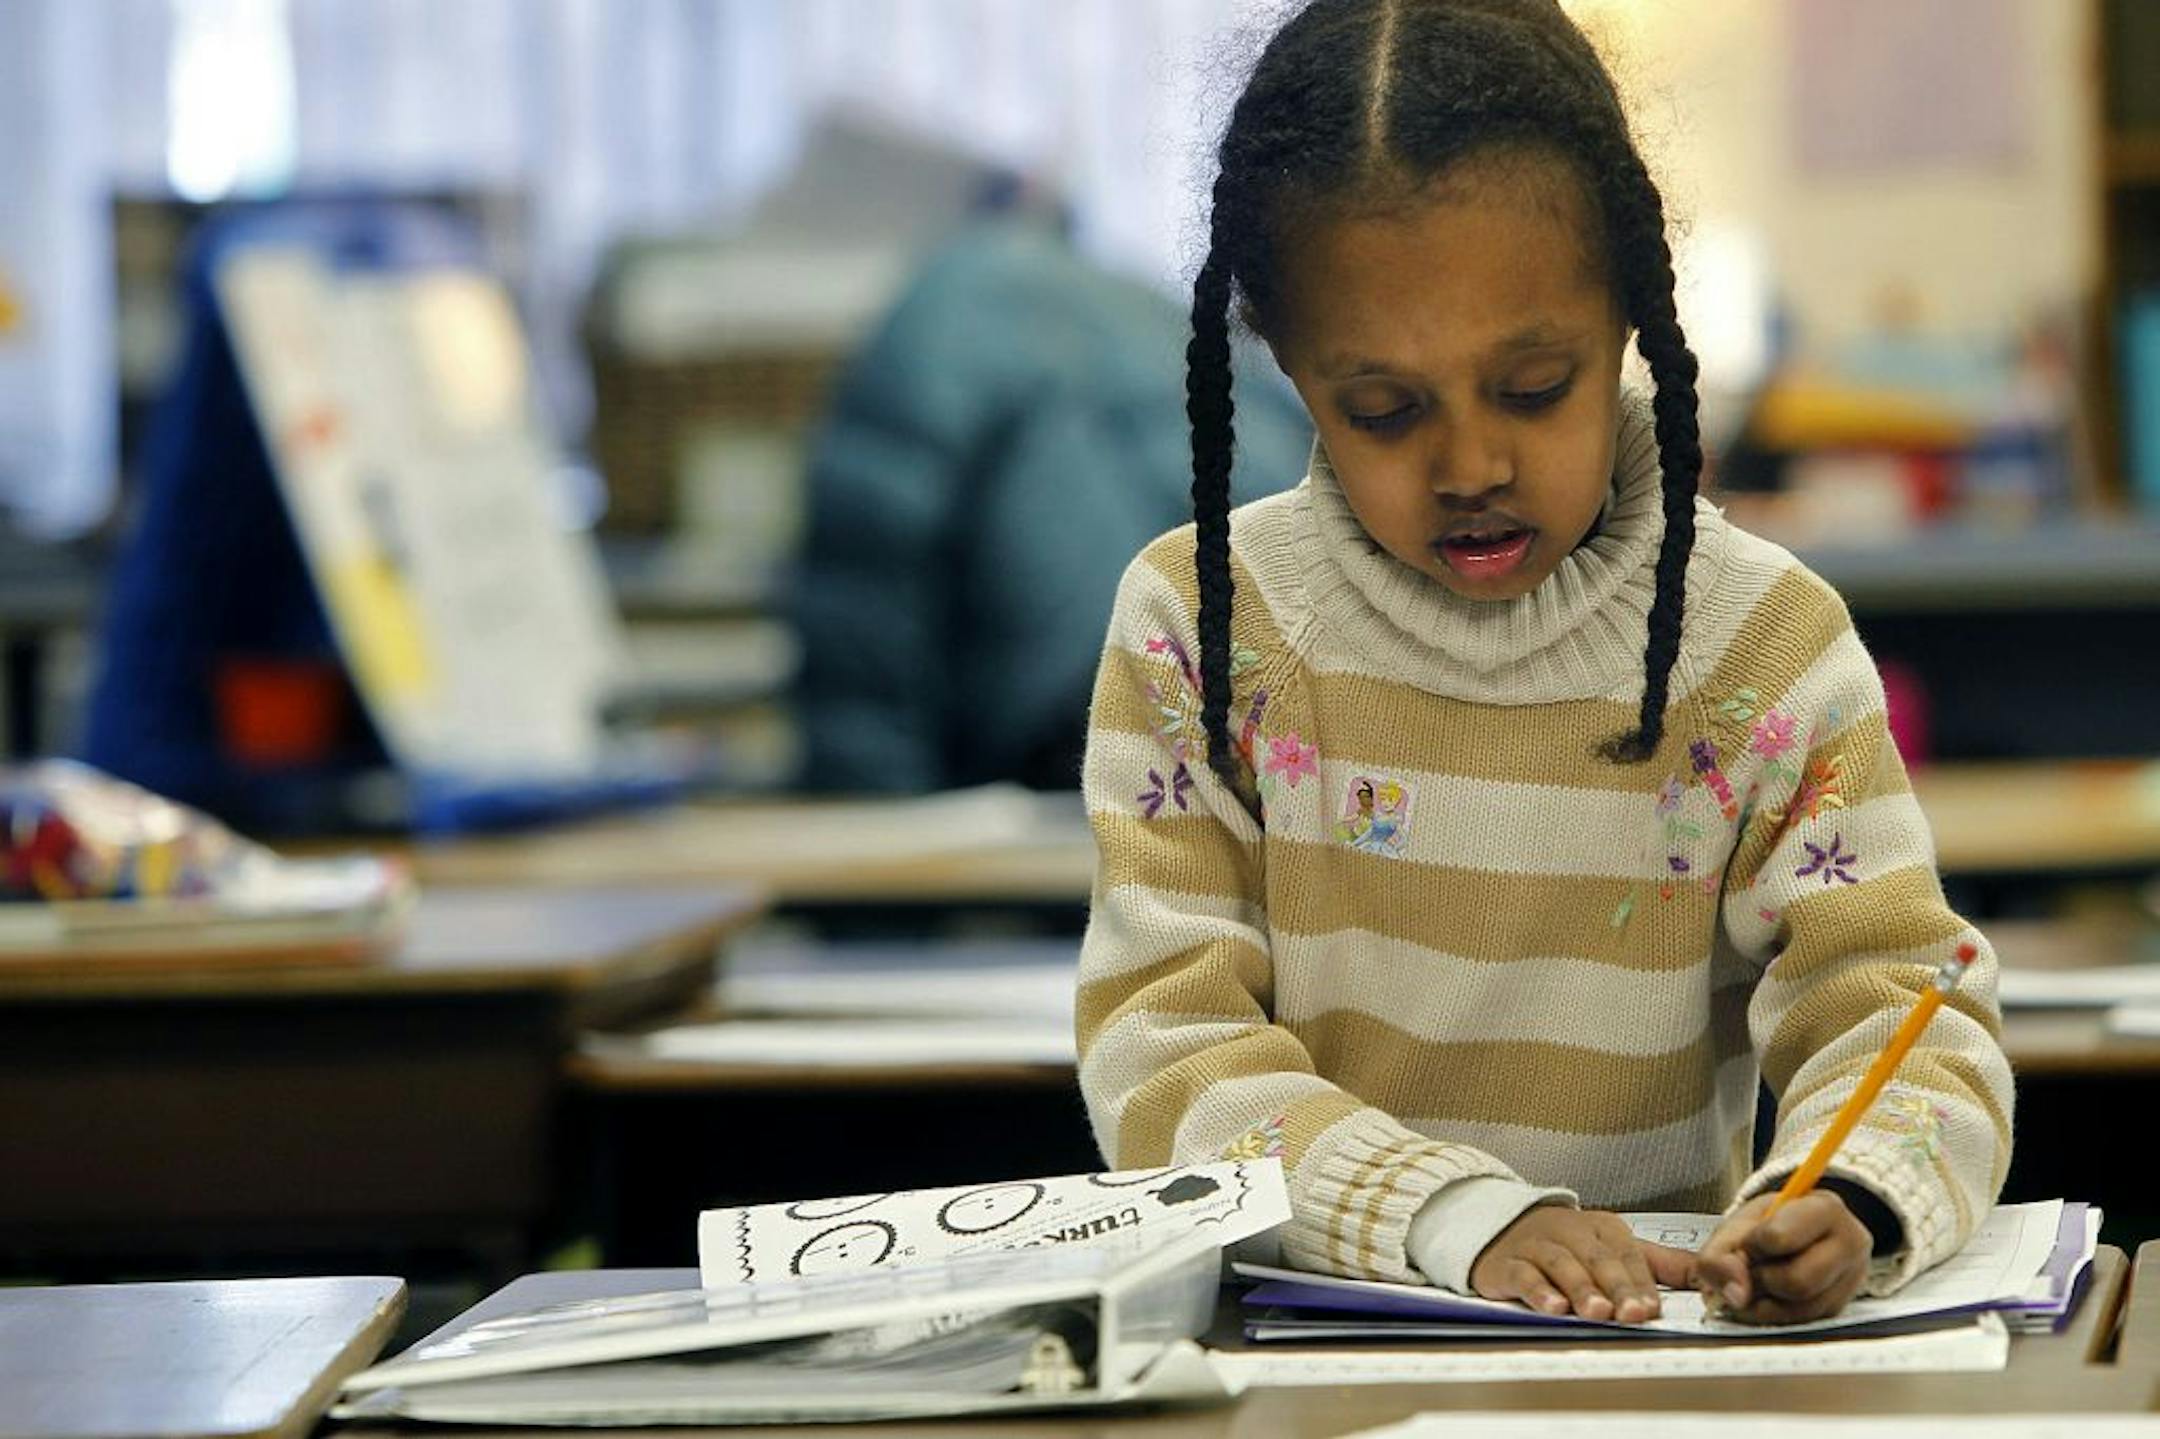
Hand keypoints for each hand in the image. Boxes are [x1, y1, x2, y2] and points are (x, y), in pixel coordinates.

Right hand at [1470, 1207, 1696, 1323]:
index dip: (1640, 1283)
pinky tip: (1553, 1307)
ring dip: (1581, 1289)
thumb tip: (1715, 1277)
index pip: (1627, 1255)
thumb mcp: (1615, 1248)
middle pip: (1598, 1259)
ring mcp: (1536, 1245)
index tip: (1651, 1308)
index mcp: (1603, 1228)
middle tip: (1631, 1314)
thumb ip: (1662, 1265)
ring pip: (1562, 1265)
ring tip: (1597, 1312)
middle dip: (1617, 1288)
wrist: (1502, 1228)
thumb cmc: (1568, 1245)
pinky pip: (1522, 1275)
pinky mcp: (1507, 1263)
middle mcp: (1571, 1231)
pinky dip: (1537, 1290)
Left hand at [1696, 1191, 1872, 1324]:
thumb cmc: (1769, 1225)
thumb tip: (1734, 1295)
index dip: (1752, 1246)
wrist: (1796, 1235)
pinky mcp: (1839, 1309)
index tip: (1747, 1244)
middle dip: (1761, 1280)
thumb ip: (1719, 1256)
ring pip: (1800, 1310)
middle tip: (1750, 1269)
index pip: (1779, 1237)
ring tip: (1755, 1284)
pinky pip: (1801, 1324)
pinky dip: (1773, 1316)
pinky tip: (1765, 1299)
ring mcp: (1850, 1281)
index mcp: (1824, 1209)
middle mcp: (1849, 1244)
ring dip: (1763, 1304)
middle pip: (1796, 1282)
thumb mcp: (1737, 1226)